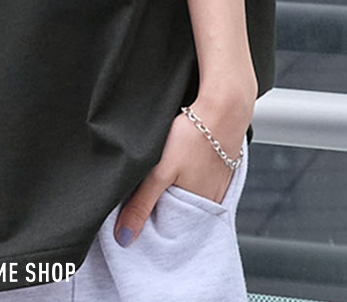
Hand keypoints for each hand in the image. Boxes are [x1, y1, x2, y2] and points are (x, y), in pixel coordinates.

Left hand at [113, 93, 252, 246]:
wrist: (223, 110)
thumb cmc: (193, 136)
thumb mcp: (159, 171)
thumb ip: (142, 203)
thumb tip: (124, 236)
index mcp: (194, 210)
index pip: (165, 227)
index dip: (147, 221)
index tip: (131, 212)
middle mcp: (208, 204)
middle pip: (175, 213)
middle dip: (159, 206)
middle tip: (145, 186)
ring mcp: (216, 188)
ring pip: (186, 196)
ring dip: (173, 190)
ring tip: (164, 172)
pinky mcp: (219, 172)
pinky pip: (198, 183)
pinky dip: (187, 178)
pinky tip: (180, 164)